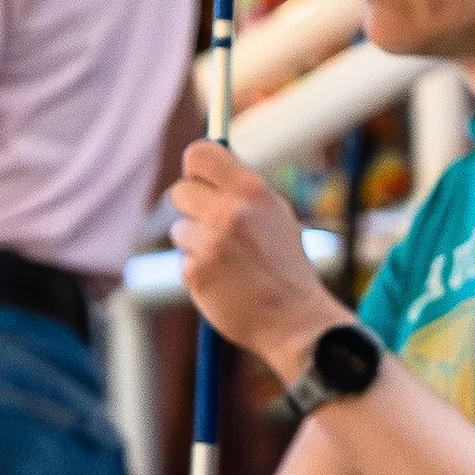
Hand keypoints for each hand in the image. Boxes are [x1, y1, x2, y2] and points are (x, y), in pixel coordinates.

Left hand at [170, 145, 340, 375]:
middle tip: (212, 227)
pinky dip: (198, 271)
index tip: (199, 180)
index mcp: (252, 191)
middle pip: (180, 190)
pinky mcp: (197, 272)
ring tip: (227, 261)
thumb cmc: (286, 268)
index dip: (194, 167)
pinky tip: (224, 282)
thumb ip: (242, 192)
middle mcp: (230, 212)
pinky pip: (183, 261)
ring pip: (179, 229)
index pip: (200, 153)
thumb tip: (204, 168)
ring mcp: (211, 243)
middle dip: (191, 208)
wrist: (296, 321)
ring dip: (195, 243)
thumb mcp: (276, 216)